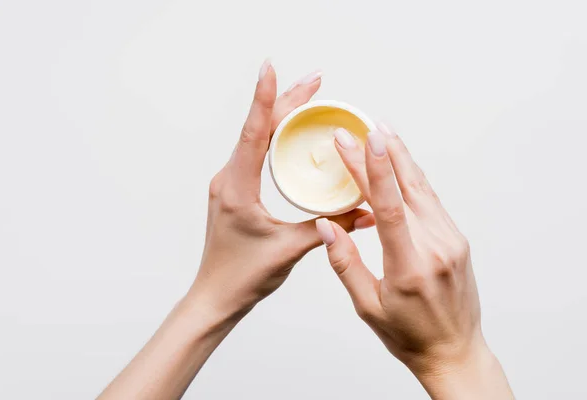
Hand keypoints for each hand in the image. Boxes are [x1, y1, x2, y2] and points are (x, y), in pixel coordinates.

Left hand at [98, 63, 371, 399]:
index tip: (270, 68)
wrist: (216, 296)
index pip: (253, 134)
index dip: (265, 99)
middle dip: (287, 101)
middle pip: (258, 129)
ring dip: (280, 115)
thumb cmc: (243, 276)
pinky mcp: (235, 191)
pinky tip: (292, 133)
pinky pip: (255, 154)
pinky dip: (275, 137)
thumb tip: (366, 212)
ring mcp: (230, 183)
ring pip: (256, 138)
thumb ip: (328, 227)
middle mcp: (229, 179)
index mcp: (237, 188)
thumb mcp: (289, 250)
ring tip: (308, 96)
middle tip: (316, 80)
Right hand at [317, 125, 513, 398]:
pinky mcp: (456, 239)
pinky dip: (414, 177)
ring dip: (401, 157)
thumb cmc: (408, 335)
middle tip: (358, 128)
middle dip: (379, 155)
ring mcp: (451, 241)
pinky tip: (402, 162)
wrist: (455, 351)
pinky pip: (432, 200)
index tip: (360, 140)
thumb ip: (345, 263)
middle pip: (404, 190)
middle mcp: (435, 248)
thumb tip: (326, 224)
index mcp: (409, 267)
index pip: (388, 208)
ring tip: (382, 130)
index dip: (373, 170)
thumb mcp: (368, 306)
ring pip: (422, 189)